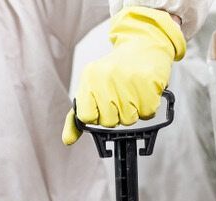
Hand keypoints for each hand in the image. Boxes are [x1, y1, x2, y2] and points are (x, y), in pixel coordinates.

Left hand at [63, 7, 185, 145]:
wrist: (143, 45)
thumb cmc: (115, 70)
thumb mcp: (90, 87)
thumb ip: (76, 116)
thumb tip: (67, 140)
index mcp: (89, 78)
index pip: (86, 117)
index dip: (96, 116)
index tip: (102, 106)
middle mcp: (106, 78)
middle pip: (109, 122)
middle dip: (117, 114)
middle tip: (120, 96)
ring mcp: (128, 80)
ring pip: (129, 120)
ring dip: (133, 111)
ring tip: (133, 92)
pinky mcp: (148, 83)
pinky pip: (147, 113)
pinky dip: (147, 107)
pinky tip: (144, 91)